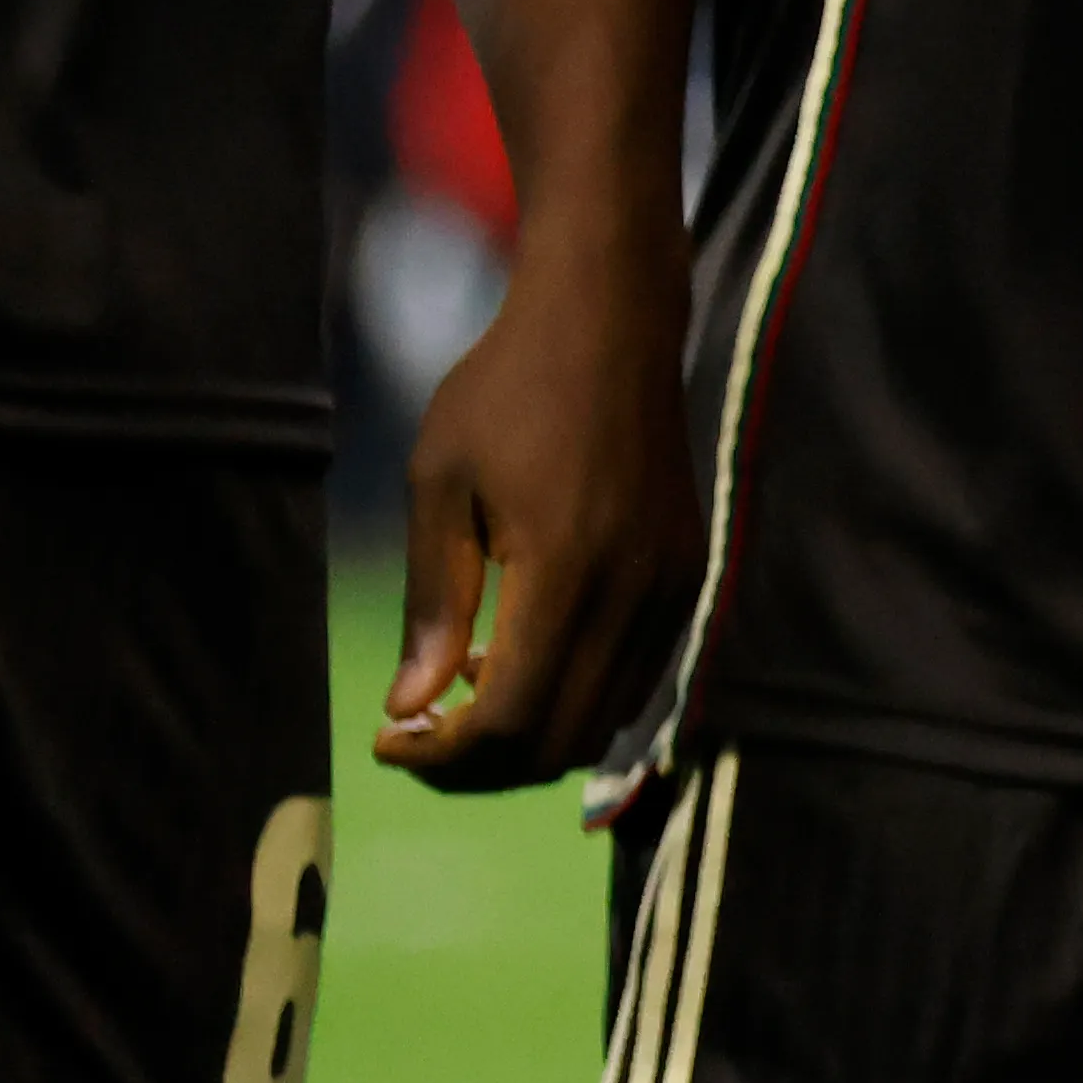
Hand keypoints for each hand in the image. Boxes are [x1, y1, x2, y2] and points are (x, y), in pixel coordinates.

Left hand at [378, 246, 694, 789]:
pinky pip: (639, 679)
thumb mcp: (439, 483)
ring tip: (471, 689)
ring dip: (533, 733)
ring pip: (606, 721)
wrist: (612, 321)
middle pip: (560, 741)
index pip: (509, 719)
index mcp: (565, 570)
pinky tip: (529, 654)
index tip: (390, 737)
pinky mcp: (692, 576)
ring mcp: (674, 588)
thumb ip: (434, 599)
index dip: (443, 756)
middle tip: (423, 731)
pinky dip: (580, 698)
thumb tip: (412, 706)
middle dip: (481, 761)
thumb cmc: (506, 389)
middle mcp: (634, 594)